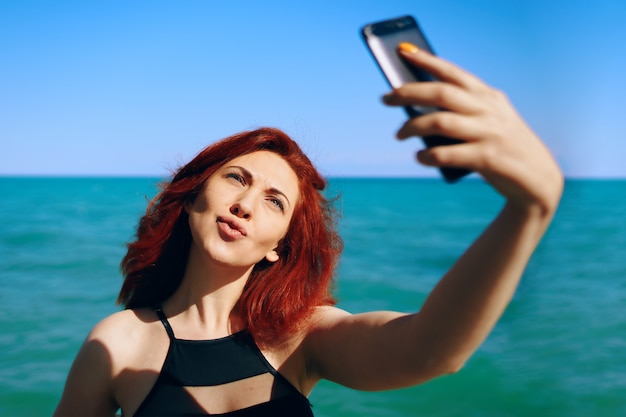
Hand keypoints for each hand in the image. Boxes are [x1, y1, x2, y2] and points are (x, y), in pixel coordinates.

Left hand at [382, 43, 562, 214]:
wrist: (539, 181)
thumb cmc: (503, 148)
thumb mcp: (489, 122)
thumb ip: (463, 113)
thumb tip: (417, 112)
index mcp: (489, 97)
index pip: (453, 73)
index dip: (427, 61)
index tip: (403, 52)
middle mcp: (489, 110)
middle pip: (440, 93)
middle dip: (408, 93)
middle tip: (386, 98)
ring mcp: (490, 133)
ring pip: (440, 122)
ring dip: (412, 126)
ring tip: (399, 134)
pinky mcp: (488, 158)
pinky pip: (447, 154)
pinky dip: (427, 155)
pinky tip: (420, 157)